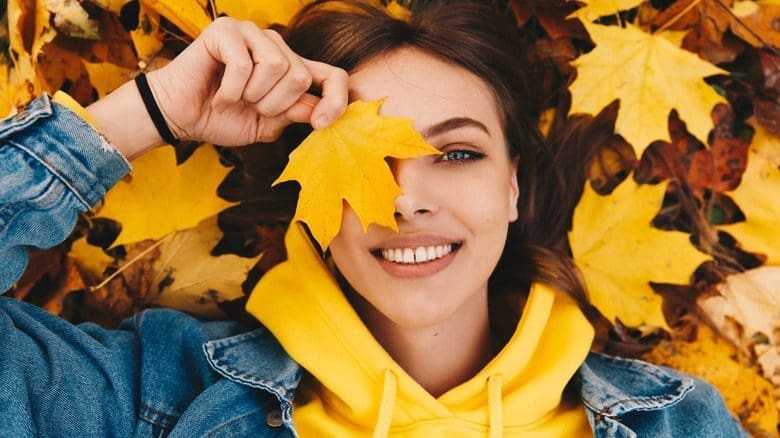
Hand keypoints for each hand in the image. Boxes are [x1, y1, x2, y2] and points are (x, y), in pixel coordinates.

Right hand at [146, 17, 347, 145]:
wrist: (180, 116)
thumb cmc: (222, 118)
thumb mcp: (267, 125)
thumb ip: (294, 114)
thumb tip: (318, 108)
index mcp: (292, 68)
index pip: (334, 76)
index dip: (335, 100)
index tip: (318, 124)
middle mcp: (276, 46)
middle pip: (300, 75)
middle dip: (274, 104)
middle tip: (249, 107)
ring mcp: (251, 33)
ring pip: (277, 66)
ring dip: (252, 95)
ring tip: (233, 99)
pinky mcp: (226, 30)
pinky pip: (245, 65)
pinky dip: (231, 91)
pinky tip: (219, 95)